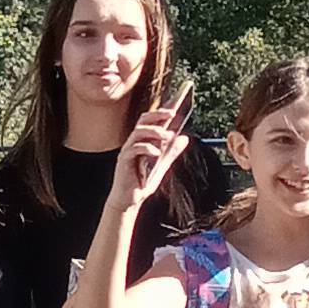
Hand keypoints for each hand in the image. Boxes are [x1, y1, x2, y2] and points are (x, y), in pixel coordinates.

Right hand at [112, 86, 191, 212]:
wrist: (129, 201)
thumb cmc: (142, 182)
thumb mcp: (162, 165)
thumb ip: (172, 152)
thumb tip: (185, 138)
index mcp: (142, 140)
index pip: (150, 120)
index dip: (161, 112)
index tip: (175, 107)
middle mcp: (133, 142)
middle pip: (143, 121)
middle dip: (157, 115)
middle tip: (172, 114)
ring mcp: (127, 151)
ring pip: (138, 132)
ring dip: (153, 131)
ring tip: (166, 135)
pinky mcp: (123, 161)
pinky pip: (134, 149)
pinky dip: (147, 148)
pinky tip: (157, 153)